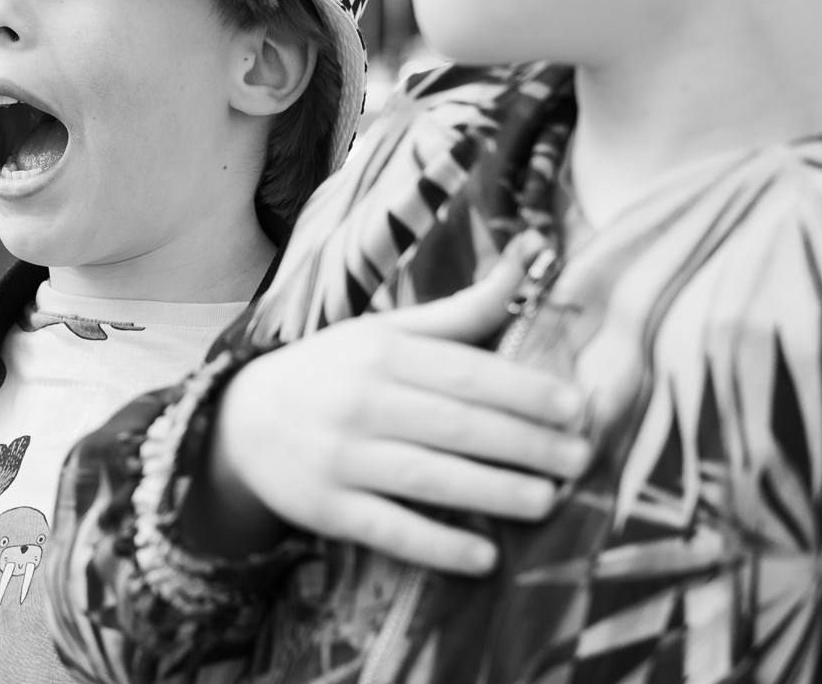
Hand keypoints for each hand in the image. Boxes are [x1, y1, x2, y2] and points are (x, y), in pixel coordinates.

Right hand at [211, 234, 588, 575]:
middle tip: (579, 459)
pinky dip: (438, 545)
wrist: (241, 423)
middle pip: (455, 425)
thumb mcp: (382, 334)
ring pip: (428, 477)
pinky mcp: (328, 509)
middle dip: (524, 443)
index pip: (464, 371)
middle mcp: (360, 402)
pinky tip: (484, 557)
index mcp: (380, 354)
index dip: (523, 390)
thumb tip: (526, 264)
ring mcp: (341, 458)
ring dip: (494, 492)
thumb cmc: (331, 373)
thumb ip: (458, 313)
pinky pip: (390, 529)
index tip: (575, 407)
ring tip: (547, 502)